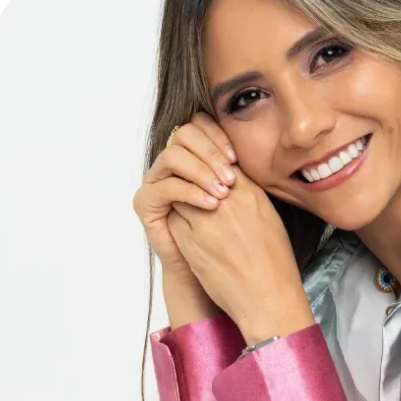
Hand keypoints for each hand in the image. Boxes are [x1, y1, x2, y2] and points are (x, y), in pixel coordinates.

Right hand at [132, 111, 239, 277]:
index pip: (200, 126)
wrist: (221, 274)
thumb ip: (239, 167)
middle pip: (184, 134)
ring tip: (222, 192)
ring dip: (200, 170)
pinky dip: (189, 192)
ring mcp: (157, 182)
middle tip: (230, 177)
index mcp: (196, 157)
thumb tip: (254, 142)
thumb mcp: (243, 195)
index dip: (218, 136)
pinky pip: (165, 186)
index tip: (237, 157)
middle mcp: (174, 166)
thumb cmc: (238, 236)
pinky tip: (211, 205)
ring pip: (172, 155)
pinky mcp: (146, 204)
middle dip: (210, 151)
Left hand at [166, 168, 314, 344]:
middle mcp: (227, 203)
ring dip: (182, 200)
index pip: (220, 162)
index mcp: (250, 194)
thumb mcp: (270, 219)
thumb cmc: (275, 263)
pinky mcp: (190, 243)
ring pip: (180, 195)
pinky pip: (173, 220)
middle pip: (196, 174)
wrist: (267, 298)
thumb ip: (248, 197)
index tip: (207, 172)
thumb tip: (230, 183)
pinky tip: (186, 232)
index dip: (210, 165)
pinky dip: (177, 222)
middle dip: (192, 179)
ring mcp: (206, 222)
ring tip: (189, 211)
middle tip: (190, 186)